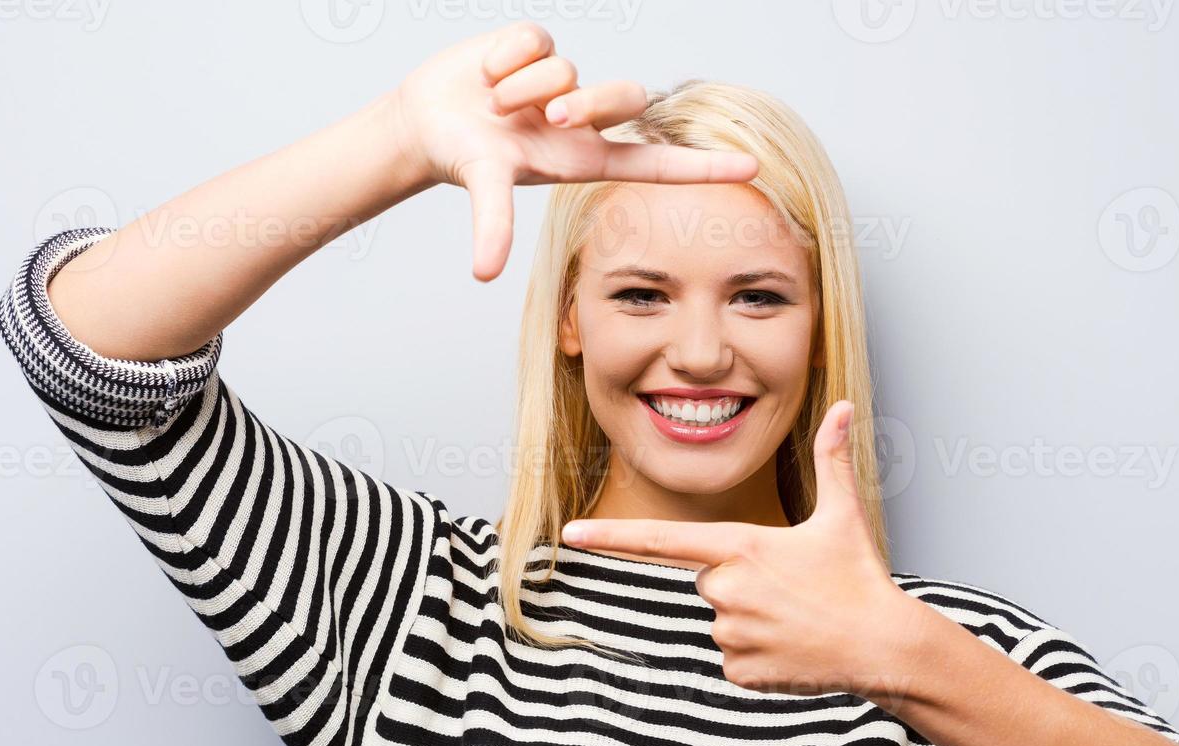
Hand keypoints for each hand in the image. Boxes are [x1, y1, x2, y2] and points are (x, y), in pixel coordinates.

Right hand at [389, 21, 759, 280]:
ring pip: (568, 69)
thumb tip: (483, 273)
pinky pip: (536, 39)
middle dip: (585, 103)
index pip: (658, 163)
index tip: (753, 167)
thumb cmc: (464, 159)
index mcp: (585, 156)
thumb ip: (492, 225)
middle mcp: (583, 118)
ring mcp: (565, 79)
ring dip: (523, 86)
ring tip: (494, 103)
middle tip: (545, 116)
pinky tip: (487, 73)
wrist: (425, 122)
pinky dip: (504, 56)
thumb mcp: (485, 188)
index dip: (704, 166)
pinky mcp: (540, 46)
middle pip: (626, 97)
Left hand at [561, 401, 926, 704]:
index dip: (612, 535)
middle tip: (791, 586)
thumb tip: (844, 407)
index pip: (660, 539)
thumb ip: (833, 458)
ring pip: (722, 619)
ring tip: (798, 618)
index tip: (572, 534)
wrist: (883, 645)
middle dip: (743, 580)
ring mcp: (730, 633)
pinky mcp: (739, 670)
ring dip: (753, 618)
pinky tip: (794, 648)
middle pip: (709, 579)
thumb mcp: (843, 514)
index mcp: (740, 546)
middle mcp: (726, 589)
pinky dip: (760, 654)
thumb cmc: (860, 576)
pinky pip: (733, 657)